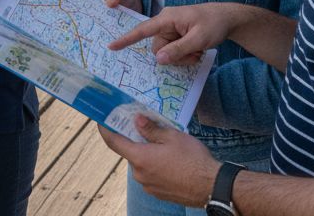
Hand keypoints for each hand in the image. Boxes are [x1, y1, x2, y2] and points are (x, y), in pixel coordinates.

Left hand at [98, 116, 218, 206]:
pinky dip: (154, 166)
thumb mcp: (172, 137)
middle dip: (135, 140)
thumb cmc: (192, 159)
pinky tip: (170, 161)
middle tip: (144, 128)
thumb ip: (151, 129)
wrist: (212, 186)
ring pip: (141, 164)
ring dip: (147, 154)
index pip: (114, 143)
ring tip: (163, 145)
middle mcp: (140, 174)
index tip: (101, 120)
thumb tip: (136, 120)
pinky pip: (150, 175)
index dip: (105, 130)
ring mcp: (148, 186)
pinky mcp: (158, 193)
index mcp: (140, 158)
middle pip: (130, 153)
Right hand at [108, 3, 236, 65]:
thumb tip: (158, 59)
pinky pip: (173, 50)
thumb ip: (178, 50)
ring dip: (182, 57)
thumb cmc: (213, 24)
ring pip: (166, 52)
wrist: (227, 18)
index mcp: (167, 18)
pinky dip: (184, 54)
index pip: (143, 29)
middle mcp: (165, 23)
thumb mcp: (198, 40)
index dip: (127, 39)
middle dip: (174, 56)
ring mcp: (171, 29)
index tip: (111, 46)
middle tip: (194, 55)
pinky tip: (197, 51)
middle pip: (158, 48)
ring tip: (198, 52)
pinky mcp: (176, 35)